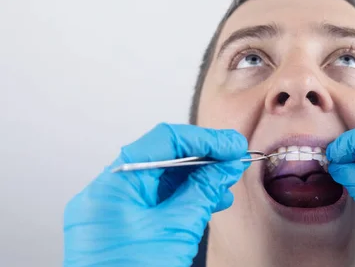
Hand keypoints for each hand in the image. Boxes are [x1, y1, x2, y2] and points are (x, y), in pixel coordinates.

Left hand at [64, 124, 248, 266]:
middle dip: (202, 159)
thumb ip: (202, 192)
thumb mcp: (176, 229)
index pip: (164, 141)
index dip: (204, 140)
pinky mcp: (121, 226)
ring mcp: (113, 210)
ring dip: (196, 179)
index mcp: (113, 185)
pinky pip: (154, 202)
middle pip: (162, 159)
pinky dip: (182, 198)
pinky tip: (207, 200)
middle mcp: (108, 192)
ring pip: (160, 181)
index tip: (231, 145)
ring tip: (225, 183)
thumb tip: (223, 168)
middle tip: (232, 160)